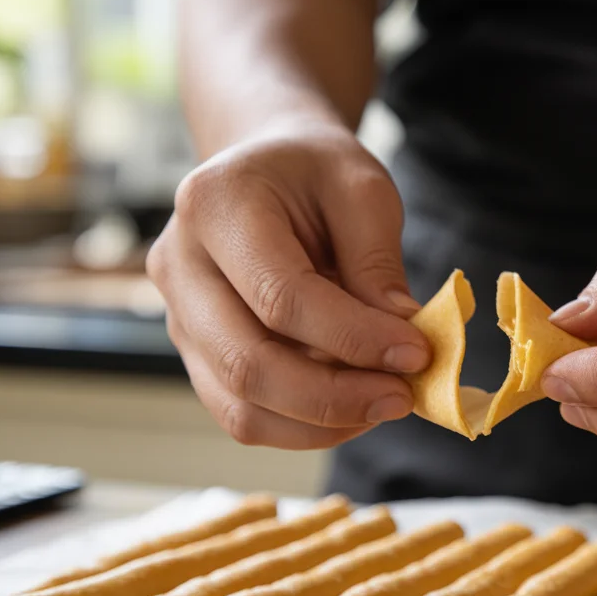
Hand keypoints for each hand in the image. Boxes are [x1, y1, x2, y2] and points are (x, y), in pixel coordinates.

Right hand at [147, 117, 431, 449]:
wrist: (265, 169)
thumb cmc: (315, 172)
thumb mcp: (362, 187)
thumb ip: (378, 262)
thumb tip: (400, 341)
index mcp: (214, 205)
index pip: (281, 297)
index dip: (354, 337)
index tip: (417, 354)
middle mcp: (179, 265)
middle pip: (249, 363)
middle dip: (336, 396)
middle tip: (404, 396)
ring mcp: (178, 317)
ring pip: (241, 407)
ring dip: (322, 422)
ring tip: (384, 402)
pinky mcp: (196, 355)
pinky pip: (243, 415)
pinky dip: (304, 426)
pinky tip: (353, 407)